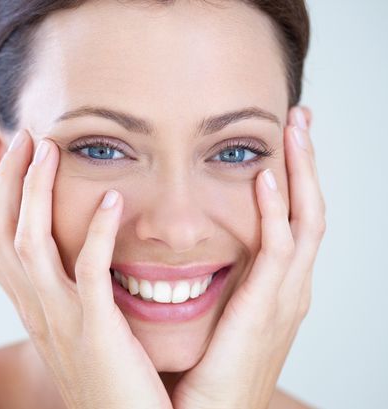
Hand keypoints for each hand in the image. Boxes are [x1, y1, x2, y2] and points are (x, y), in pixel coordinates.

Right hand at [0, 130, 171, 408]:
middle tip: (29, 136)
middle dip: (9, 180)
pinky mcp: (96, 331)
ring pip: (31, 245)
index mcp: (28, 307)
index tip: (14, 153)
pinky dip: (96, 231)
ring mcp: (60, 321)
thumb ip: (66, 288)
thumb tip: (68, 254)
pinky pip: (88, 273)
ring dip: (38, 192)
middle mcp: (33, 310)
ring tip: (54, 150)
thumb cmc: (107, 377)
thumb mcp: (73, 327)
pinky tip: (113, 199)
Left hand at [171, 106, 325, 408]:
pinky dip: (276, 214)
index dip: (293, 176)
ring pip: (305, 221)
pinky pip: (278, 253)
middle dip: (307, 163)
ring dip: (301, 172)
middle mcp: (289, 289)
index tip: (281, 138)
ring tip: (294, 128)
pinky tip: (265, 179)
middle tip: (299, 117)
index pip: (292, 219)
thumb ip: (216, 282)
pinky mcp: (266, 312)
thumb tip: (187, 251)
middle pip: (309, 211)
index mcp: (275, 289)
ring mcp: (285, 300)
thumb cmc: (204, 373)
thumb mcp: (217, 318)